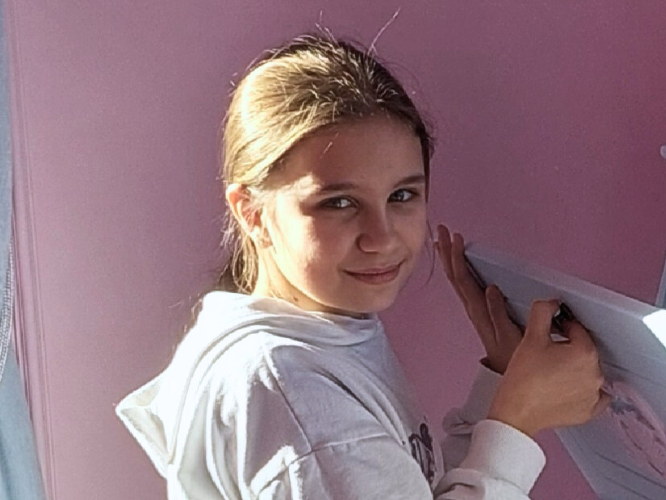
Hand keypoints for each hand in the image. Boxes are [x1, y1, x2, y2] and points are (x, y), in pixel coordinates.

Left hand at [434, 224, 521, 373]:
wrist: (510, 375)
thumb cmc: (513, 356)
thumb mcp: (510, 336)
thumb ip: (498, 313)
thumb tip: (491, 288)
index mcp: (478, 310)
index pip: (463, 279)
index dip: (458, 257)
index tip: (456, 238)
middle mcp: (472, 307)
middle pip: (454, 275)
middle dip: (447, 250)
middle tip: (441, 229)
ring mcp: (473, 309)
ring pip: (456, 279)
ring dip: (449, 258)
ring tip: (443, 240)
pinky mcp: (478, 311)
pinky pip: (463, 286)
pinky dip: (458, 270)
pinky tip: (457, 263)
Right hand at [487, 299, 609, 436]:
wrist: (515, 412)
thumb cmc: (522, 379)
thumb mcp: (530, 337)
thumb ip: (542, 311)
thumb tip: (552, 303)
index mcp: (585, 353)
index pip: (576, 329)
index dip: (560, 328)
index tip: (547, 336)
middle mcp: (595, 374)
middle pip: (583, 350)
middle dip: (567, 348)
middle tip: (545, 355)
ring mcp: (594, 395)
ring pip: (586, 371)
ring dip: (573, 368)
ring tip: (550, 372)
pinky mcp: (589, 411)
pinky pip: (593, 395)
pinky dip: (581, 389)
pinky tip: (564, 387)